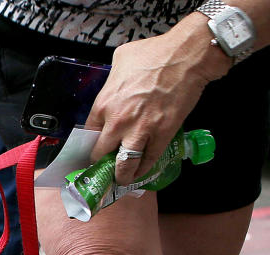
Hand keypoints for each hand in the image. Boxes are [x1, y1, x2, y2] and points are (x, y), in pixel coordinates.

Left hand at [86, 24, 227, 183]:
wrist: (188, 54)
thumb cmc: (156, 52)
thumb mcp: (122, 59)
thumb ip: (113, 79)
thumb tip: (114, 86)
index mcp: (105, 102)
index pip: (89, 133)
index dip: (92, 144)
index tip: (93, 150)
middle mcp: (118, 120)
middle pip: (102, 153)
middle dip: (101, 164)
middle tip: (103, 169)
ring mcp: (141, 129)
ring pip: (124, 164)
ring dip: (121, 175)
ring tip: (120, 179)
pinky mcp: (163, 134)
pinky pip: (149, 160)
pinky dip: (143, 169)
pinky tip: (140, 173)